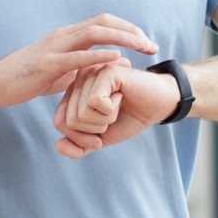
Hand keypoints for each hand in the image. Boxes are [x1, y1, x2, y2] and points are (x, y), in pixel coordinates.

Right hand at [0, 14, 156, 108]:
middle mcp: (64, 35)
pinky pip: (78, 56)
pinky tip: (117, 58)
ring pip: (95, 33)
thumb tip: (115, 63)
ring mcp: (56, 47)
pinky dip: (99, 55)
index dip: (127, 29)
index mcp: (68, 36)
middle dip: (132, 32)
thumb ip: (87, 66)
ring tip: (143, 48)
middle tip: (152, 46)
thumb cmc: (29, 79)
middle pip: (104, 22)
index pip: (104, 22)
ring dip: (122, 38)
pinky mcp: (48, 64)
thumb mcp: (65, 72)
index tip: (146, 42)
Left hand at [53, 63, 183, 157]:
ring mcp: (90, 73)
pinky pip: (95, 102)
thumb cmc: (131, 117)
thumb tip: (58, 146)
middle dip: (95, 129)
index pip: (60, 122)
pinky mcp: (105, 71)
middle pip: (70, 120)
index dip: (80, 138)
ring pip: (82, 113)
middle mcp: (78, 81)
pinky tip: (122, 96)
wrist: (159, 105)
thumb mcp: (102, 138)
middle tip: (112, 116)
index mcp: (74, 94)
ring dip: (105, 119)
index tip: (100, 135)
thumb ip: (79, 146)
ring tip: (117, 105)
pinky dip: (111, 109)